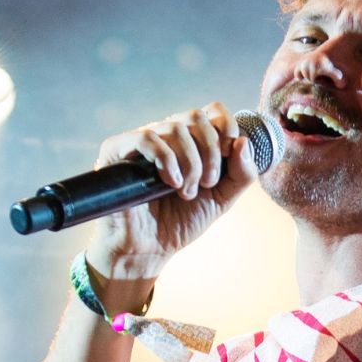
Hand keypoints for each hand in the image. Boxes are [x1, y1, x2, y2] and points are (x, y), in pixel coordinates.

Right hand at [84, 102, 260, 300]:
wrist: (148, 250)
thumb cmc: (180, 223)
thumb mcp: (221, 200)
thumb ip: (241, 174)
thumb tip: (244, 142)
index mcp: (190, 141)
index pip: (211, 111)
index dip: (225, 127)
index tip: (227, 157)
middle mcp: (165, 135)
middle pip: (196, 117)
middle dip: (210, 152)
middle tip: (207, 185)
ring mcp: (141, 141)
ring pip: (175, 128)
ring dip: (190, 163)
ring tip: (186, 192)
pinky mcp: (117, 150)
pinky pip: (147, 138)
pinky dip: (166, 159)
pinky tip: (170, 182)